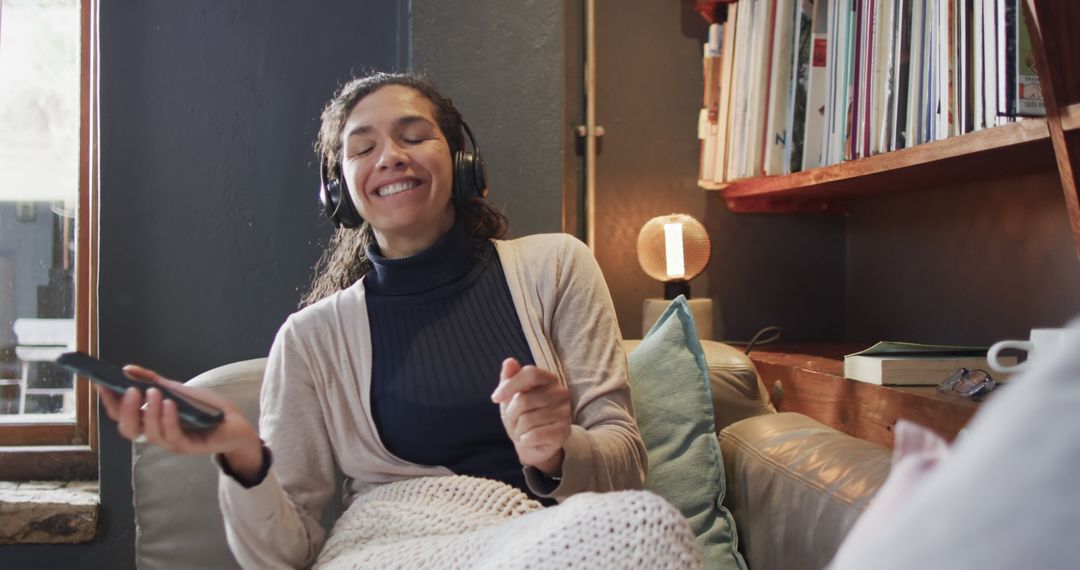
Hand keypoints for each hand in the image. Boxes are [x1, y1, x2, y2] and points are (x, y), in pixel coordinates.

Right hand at [97, 364, 264, 478]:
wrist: (235, 422)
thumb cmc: (204, 407)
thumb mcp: (178, 390)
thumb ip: (153, 381)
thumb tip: (126, 369)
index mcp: (149, 420)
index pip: (121, 414)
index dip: (109, 401)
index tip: (101, 382)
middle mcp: (156, 432)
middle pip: (128, 429)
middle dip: (124, 410)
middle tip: (129, 390)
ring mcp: (171, 442)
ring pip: (149, 434)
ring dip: (149, 412)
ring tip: (153, 392)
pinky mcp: (189, 447)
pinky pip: (173, 437)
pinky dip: (169, 420)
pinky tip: (170, 404)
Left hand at [490, 358, 570, 475]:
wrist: (535, 444)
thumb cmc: (523, 415)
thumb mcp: (511, 396)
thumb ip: (509, 378)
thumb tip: (509, 362)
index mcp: (549, 379)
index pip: (530, 374)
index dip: (510, 385)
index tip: (495, 398)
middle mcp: (561, 393)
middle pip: (524, 399)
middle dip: (510, 415)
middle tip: (513, 422)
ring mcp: (565, 412)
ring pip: (527, 420)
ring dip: (517, 430)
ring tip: (521, 431)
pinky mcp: (564, 432)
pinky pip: (535, 435)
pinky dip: (524, 440)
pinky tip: (528, 440)